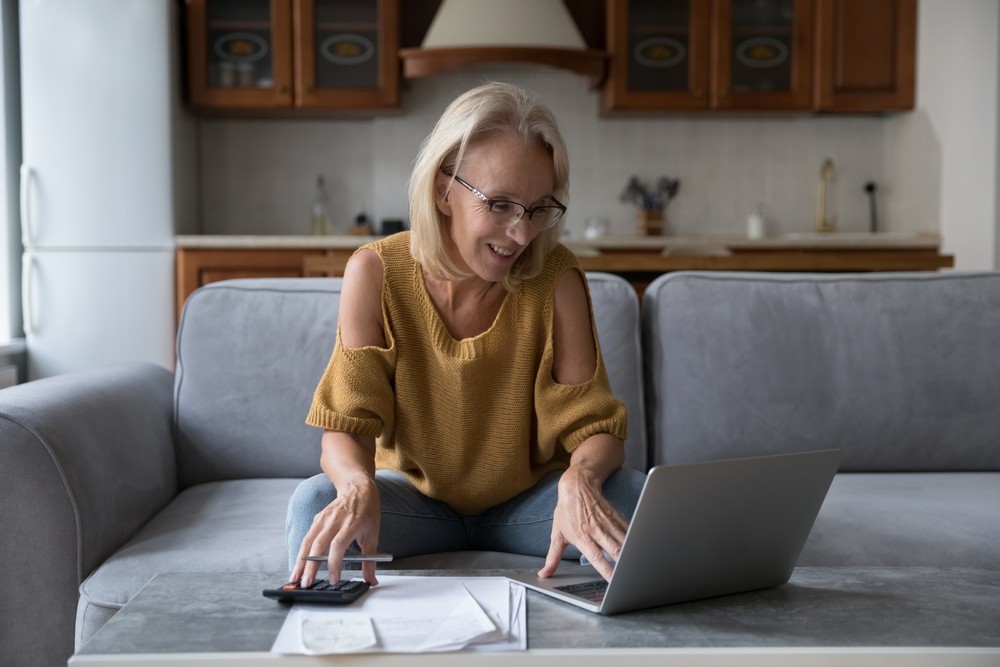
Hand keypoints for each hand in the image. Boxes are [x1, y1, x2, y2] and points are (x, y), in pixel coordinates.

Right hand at [290, 476, 380, 587]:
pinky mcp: (317, 518)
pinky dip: (301, 552)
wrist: (358, 487)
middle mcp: (335, 520)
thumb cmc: (367, 511)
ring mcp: (324, 518)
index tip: (333, 579)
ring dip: (300, 561)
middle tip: (306, 584)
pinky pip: (307, 537)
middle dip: (311, 566)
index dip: (334, 563)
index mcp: (351, 524)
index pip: (338, 545)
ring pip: (308, 541)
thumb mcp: (374, 534)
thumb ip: (370, 559)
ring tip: (295, 578)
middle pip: (319, 545)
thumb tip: (371, 580)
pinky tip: (298, 565)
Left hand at [538, 464, 628, 581]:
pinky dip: (635, 540)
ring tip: (639, 566)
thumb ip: (553, 557)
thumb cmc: (566, 511)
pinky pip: (628, 530)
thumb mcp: (557, 534)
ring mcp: (608, 523)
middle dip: (624, 563)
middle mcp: (596, 530)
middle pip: (614, 549)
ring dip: (631, 553)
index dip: (606, 570)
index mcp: (582, 536)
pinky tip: (640, 549)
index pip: (596, 557)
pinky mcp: (616, 516)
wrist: (577, 485)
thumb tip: (544, 574)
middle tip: (631, 576)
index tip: (613, 582)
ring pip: (624, 540)